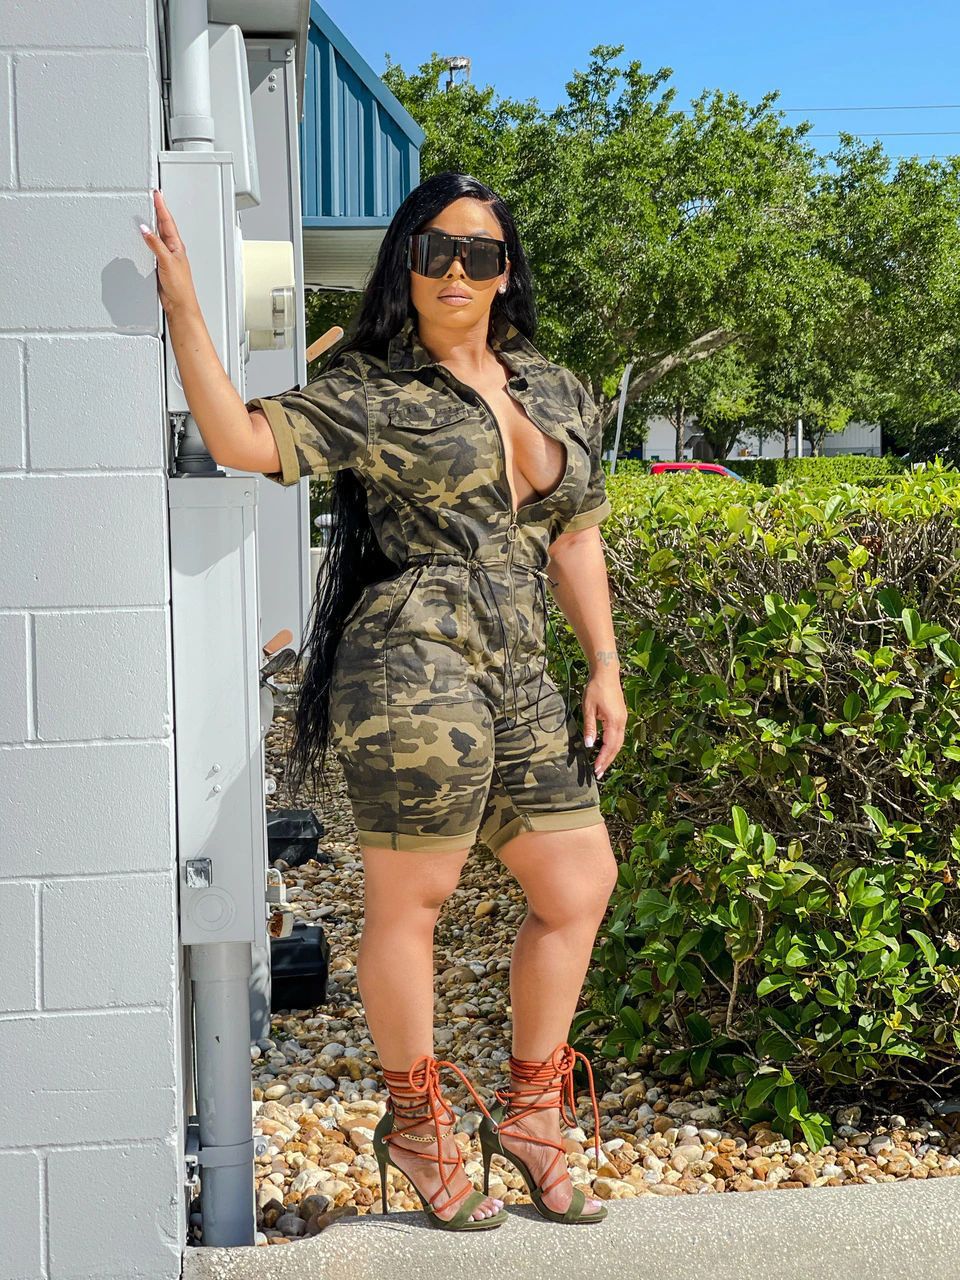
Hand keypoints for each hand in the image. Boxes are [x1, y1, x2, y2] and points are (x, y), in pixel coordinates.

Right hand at [139, 189, 199, 317]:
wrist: (179, 304)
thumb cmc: (179, 287)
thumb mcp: (166, 262)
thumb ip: (155, 245)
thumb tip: (145, 229)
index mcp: (176, 246)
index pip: (167, 221)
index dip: (162, 207)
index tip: (157, 194)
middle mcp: (172, 249)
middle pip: (164, 225)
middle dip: (159, 210)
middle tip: (154, 196)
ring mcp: (166, 256)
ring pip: (159, 235)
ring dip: (154, 222)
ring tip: (150, 210)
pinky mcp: (160, 264)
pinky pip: (153, 246)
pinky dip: (149, 238)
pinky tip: (145, 236)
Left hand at [582, 671, 625, 779]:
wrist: (606, 673)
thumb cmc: (595, 688)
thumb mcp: (588, 708)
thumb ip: (589, 727)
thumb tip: (590, 745)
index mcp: (614, 721)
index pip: (609, 746)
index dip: (603, 759)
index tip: (596, 770)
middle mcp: (621, 722)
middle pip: (616, 747)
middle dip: (607, 761)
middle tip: (599, 773)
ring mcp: (622, 719)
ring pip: (619, 742)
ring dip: (610, 754)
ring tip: (602, 764)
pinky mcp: (620, 716)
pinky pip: (618, 735)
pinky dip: (612, 745)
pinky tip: (605, 749)